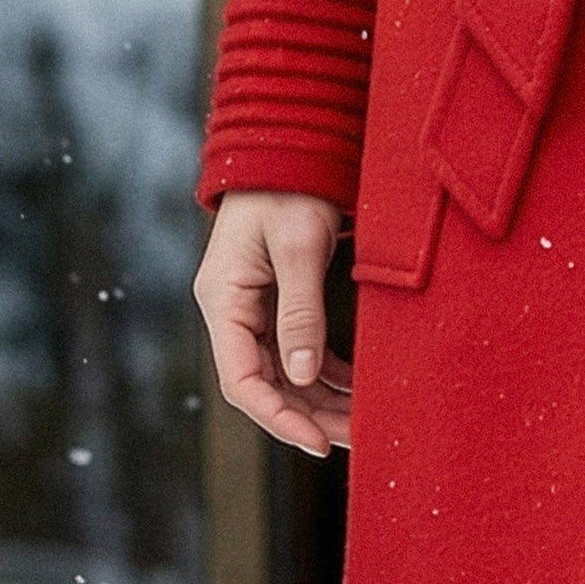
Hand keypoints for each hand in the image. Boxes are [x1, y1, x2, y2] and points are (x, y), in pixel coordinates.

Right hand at [194, 191, 351, 455]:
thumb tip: (304, 377)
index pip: (243, 381)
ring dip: (318, 397)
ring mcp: (251, 306)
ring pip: (283, 370)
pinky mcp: (273, 298)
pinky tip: (353, 387)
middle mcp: (231, 310)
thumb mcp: (299, 246)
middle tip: (355, 438)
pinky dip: (322, 370)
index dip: (279, 417)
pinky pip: (295, 348)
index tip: (319, 443)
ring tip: (361, 421)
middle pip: (266, 383)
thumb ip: (300, 311)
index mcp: (223, 300)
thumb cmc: (290, 185)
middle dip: (308, 415)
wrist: (289, 140)